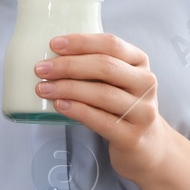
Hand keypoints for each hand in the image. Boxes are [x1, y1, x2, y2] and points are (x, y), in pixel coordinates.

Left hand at [32, 33, 171, 183]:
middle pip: (106, 67)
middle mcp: (146, 84)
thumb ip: (96, 67)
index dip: (81, 42)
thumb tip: (53, 57)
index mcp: (140, 62)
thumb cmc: (122, 106)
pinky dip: (77, 110)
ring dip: (68, 89)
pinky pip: (101, 120)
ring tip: (43, 88)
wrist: (148, 146)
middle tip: (41, 69)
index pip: (111, 44)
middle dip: (69, 66)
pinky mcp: (132, 136)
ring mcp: (142, 111)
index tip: (53, 44)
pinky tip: (60, 105)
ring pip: (102, 94)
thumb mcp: (118, 81)